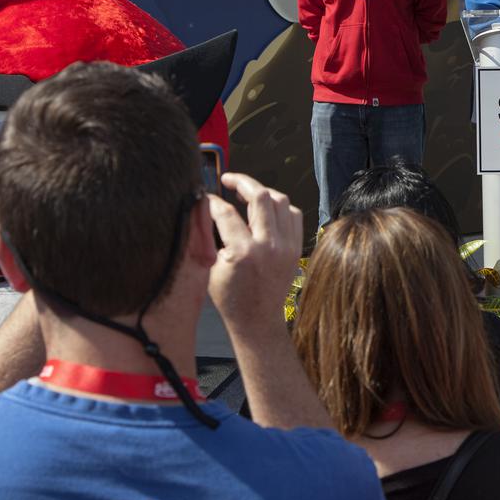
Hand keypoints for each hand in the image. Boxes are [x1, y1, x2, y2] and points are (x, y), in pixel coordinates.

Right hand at [207, 172, 302, 336]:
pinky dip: (279, 206)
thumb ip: (208, 236)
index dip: (212, 201)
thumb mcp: (210, 267)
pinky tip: (265, 209)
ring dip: (262, 192)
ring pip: (280, 200)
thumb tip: (203, 208)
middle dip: (242, 181)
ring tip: (246, 193)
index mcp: (243, 253)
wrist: (258, 320)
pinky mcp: (296, 248)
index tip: (206, 197)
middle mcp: (269, 246)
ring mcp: (287, 247)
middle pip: (260, 196)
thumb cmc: (231, 298)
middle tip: (229, 180)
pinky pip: (292, 215)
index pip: (226, 212)